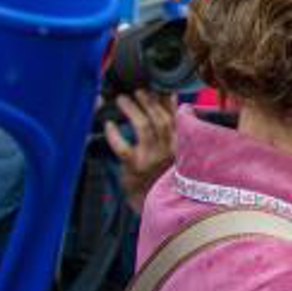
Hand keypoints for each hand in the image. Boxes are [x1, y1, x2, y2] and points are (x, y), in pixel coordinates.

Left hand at [104, 92, 177, 211]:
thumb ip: (175, 126)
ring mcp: (152, 159)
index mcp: (182, 144)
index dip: (168, 100)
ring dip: (133, 111)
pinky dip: (115, 135)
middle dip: (150, 102)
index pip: (177, 117)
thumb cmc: (164, 173)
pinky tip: (109, 125)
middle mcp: (170, 150)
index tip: (160, 86)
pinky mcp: (135, 168)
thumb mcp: (176, 150)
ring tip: (123, 99)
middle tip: (138, 90)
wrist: (156, 204)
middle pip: (162, 120)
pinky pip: (124, 148)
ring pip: (145, 130)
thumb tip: (174, 98)